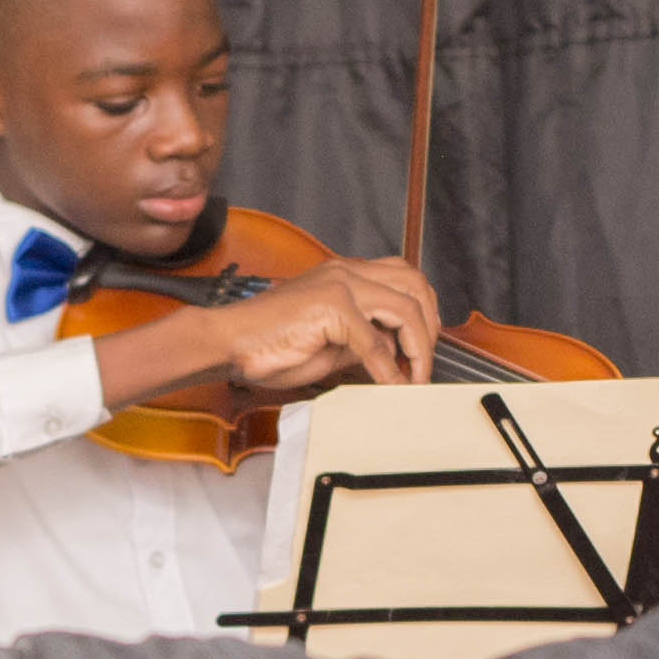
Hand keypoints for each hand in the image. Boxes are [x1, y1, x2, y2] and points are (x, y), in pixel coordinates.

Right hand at [214, 254, 441, 399]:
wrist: (228, 342)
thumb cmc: (268, 343)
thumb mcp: (331, 344)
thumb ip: (364, 342)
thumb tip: (394, 355)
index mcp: (345, 274)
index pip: (403, 282)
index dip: (422, 318)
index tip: (422, 355)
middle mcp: (346, 271)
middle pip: (415, 285)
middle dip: (430, 327)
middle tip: (425, 364)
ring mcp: (340, 284)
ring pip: (406, 307)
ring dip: (419, 346)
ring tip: (415, 376)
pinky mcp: (331, 306)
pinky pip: (375, 342)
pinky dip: (388, 370)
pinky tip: (390, 387)